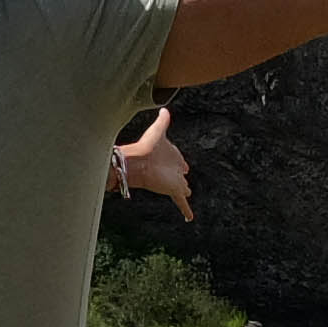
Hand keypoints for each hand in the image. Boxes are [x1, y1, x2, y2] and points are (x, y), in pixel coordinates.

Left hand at [113, 105, 194, 220]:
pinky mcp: (174, 190)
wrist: (138, 162)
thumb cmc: (146, 146)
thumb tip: (164, 108)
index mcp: (171, 156)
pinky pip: (182, 203)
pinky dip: (186, 211)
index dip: (180, 162)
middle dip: (182, 178)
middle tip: (184, 184)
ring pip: (182, 189)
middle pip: (179, 175)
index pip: (178, 160)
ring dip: (184, 192)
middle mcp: (173, 169)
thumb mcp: (158, 130)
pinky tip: (189, 218)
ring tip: (186, 195)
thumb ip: (162, 121)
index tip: (184, 166)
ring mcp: (174, 181)